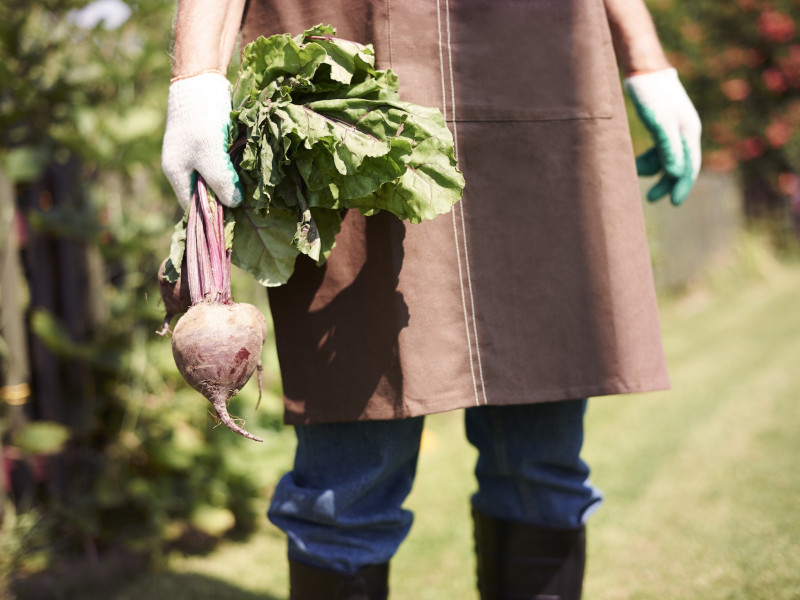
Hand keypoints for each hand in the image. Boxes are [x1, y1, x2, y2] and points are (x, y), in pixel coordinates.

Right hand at [161, 72, 241, 208]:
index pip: (192, 206)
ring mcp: (195, 155)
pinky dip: (233, 171)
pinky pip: (220, 165)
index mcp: (176, 173)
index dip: (211, 216)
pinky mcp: (208, 144)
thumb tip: (233, 204)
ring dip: (230, 186)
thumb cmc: (202, 120)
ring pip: (214, 179)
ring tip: (252, 197)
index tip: (234, 222)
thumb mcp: (212, 156)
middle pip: (204, 194)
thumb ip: (221, 182)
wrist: (202, 80)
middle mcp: (183, 167)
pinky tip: (249, 176)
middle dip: (223, 201)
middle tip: (247, 211)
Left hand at [625, 68, 701, 205]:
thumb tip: (674, 174)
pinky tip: (636, 162)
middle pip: (680, 164)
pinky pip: (659, 148)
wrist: (643, 69)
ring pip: (667, 157)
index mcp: (688, 132)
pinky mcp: (662, 123)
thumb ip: (667, 148)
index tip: (674, 204)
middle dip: (666, 183)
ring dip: (654, 169)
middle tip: (651, 199)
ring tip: (635, 173)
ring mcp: (674, 127)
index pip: (689, 166)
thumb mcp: (658, 123)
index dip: (682, 186)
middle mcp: (685, 131)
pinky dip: (649, 157)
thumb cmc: (651, 95)